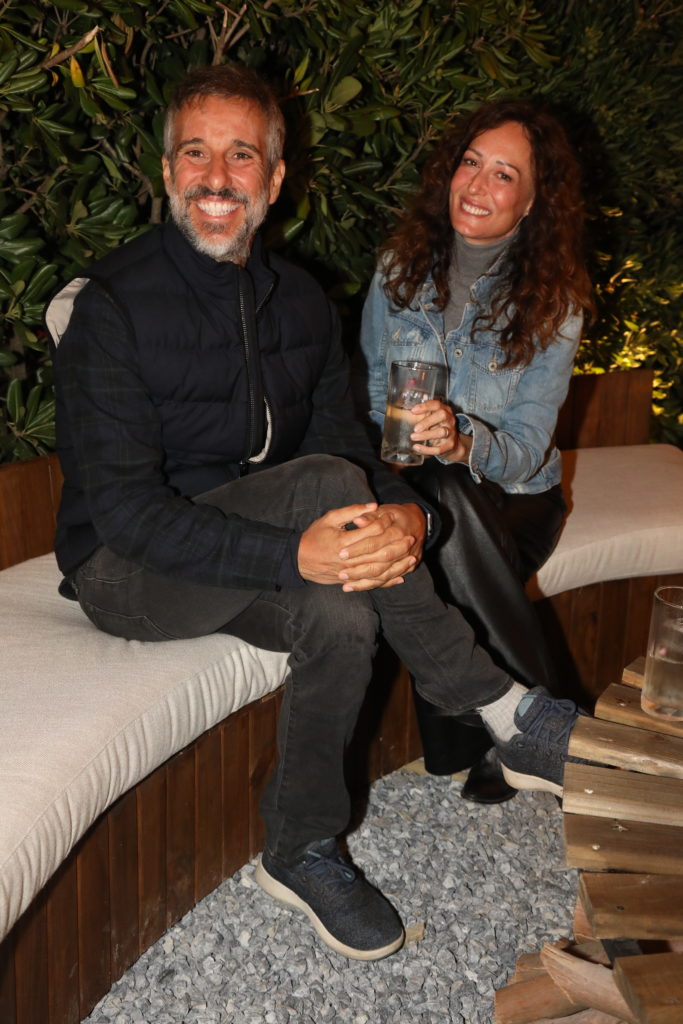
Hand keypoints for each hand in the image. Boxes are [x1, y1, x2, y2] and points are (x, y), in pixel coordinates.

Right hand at [297, 502, 421, 590]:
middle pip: (378, 554)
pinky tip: (400, 577)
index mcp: (343, 542)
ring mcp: (349, 573)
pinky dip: (387, 581)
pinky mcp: (349, 582)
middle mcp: (347, 560)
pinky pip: (372, 584)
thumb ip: (351, 512)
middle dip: (397, 546)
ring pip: (378, 571)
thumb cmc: (315, 536)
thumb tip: (373, 506)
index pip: (370, 532)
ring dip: (397, 566)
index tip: (393, 516)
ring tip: (412, 559)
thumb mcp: (330, 519)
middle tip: (411, 539)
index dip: (383, 523)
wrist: (299, 560)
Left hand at [337, 501, 426, 590]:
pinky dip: (371, 585)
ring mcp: (406, 560)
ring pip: (383, 575)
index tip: (341, 553)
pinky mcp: (407, 570)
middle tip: (341, 574)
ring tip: (345, 585)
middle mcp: (404, 548)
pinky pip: (387, 581)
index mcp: (397, 532)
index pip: (375, 543)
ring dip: (363, 582)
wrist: (419, 522)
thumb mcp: (383, 511)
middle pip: (380, 563)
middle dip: (360, 570)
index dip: (358, 548)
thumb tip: (357, 520)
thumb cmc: (395, 515)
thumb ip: (370, 516)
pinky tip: (355, 588)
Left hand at [409, 399, 469, 461]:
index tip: (413, 411)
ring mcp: (452, 432)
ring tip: (413, 437)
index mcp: (445, 411)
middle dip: (427, 421)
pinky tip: (416, 447)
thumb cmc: (438, 429)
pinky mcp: (450, 445)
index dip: (425, 406)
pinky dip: (426, 449)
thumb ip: (422, 416)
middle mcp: (450, 420)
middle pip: (442, 415)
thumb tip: (404, 414)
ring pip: (441, 432)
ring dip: (426, 435)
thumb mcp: (432, 420)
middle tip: (415, 428)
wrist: (454, 446)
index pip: (437, 404)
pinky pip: (439, 448)